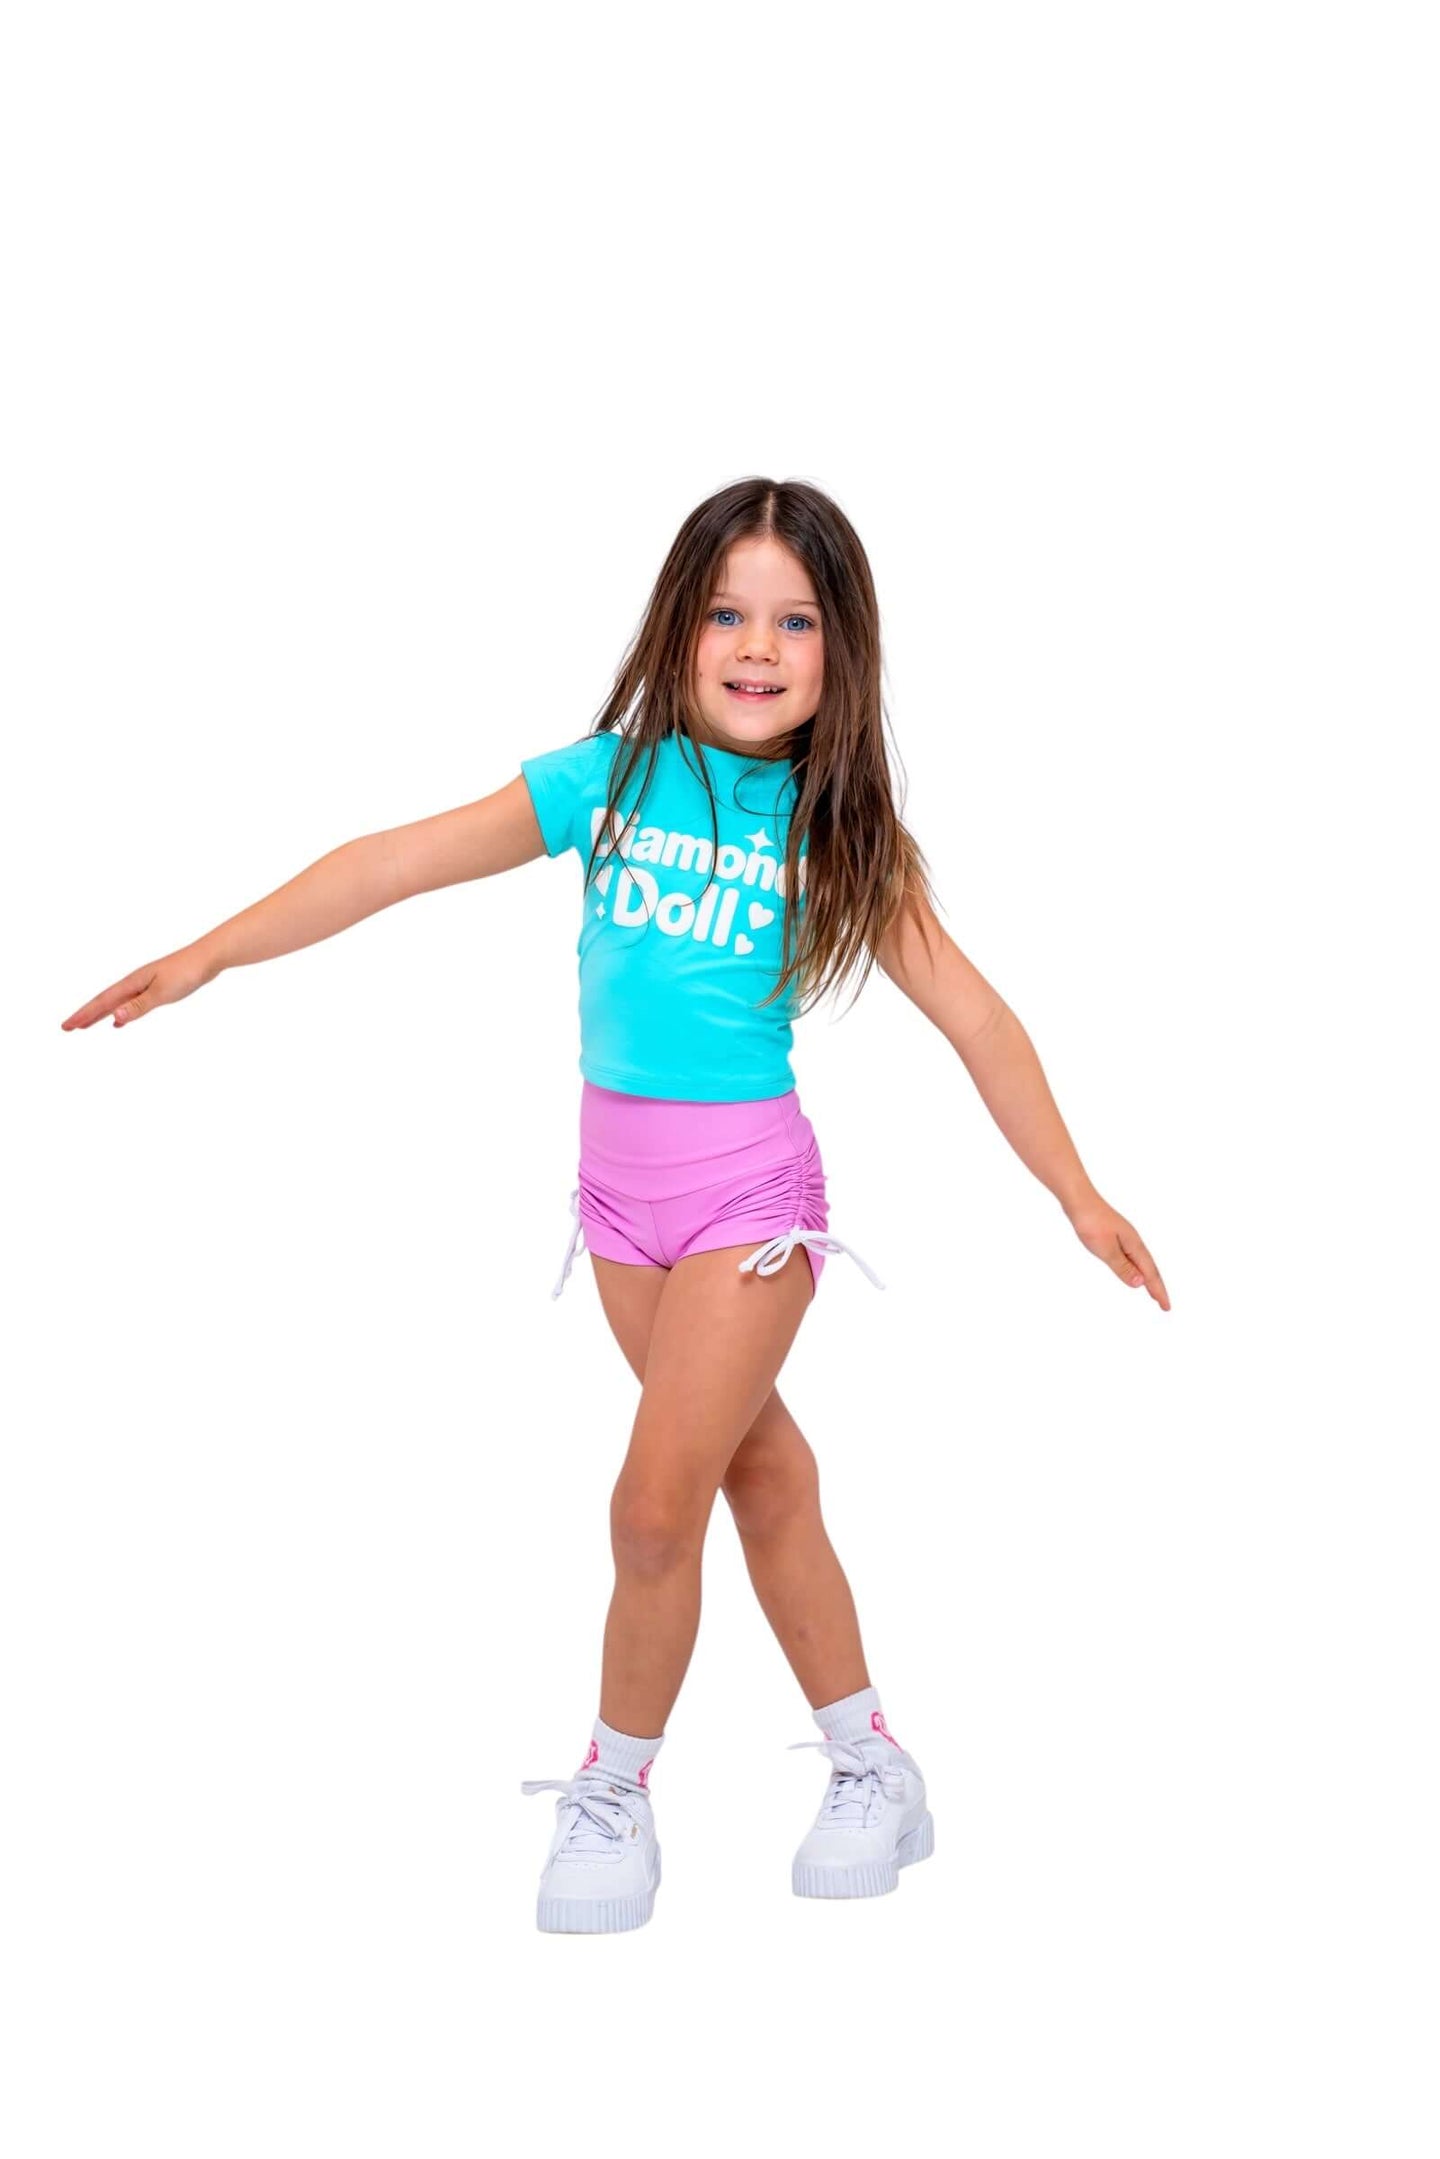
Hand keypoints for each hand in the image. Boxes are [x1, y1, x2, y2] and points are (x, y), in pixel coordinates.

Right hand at [61, 944, 214, 1031]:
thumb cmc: (187, 972)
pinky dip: (121, 1013)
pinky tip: (119, 1021)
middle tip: (68, 1027)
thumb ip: (138, 1006)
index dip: (84, 1015)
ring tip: (86, 1025)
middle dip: (86, 1015)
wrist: (208, 957)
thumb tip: (113, 1017)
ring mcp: (145, 984)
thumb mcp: (162, 993)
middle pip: (104, 1001)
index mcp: (133, 983)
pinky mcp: (157, 987)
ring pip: (116, 1002)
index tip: (66, 1027)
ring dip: (100, 1014)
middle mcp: (135, 982)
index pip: (102, 1002)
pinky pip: (130, 1002)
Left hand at [1067, 1193, 1169, 1309]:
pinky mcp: (1116, 1235)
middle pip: (1149, 1268)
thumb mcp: (1106, 1249)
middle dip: (1157, 1287)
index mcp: (1134, 1246)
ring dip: (1148, 1278)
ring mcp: (1125, 1238)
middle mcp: (1133, 1242)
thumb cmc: (1091, 1223)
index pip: (1150, 1274)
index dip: (1158, 1291)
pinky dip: (1136, 1268)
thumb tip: (1140, 1283)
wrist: (1079, 1200)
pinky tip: (1132, 1270)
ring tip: (1151, 1292)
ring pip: (1141, 1262)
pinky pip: (1132, 1257)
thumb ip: (1122, 1267)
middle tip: (1164, 1305)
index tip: (1166, 1308)